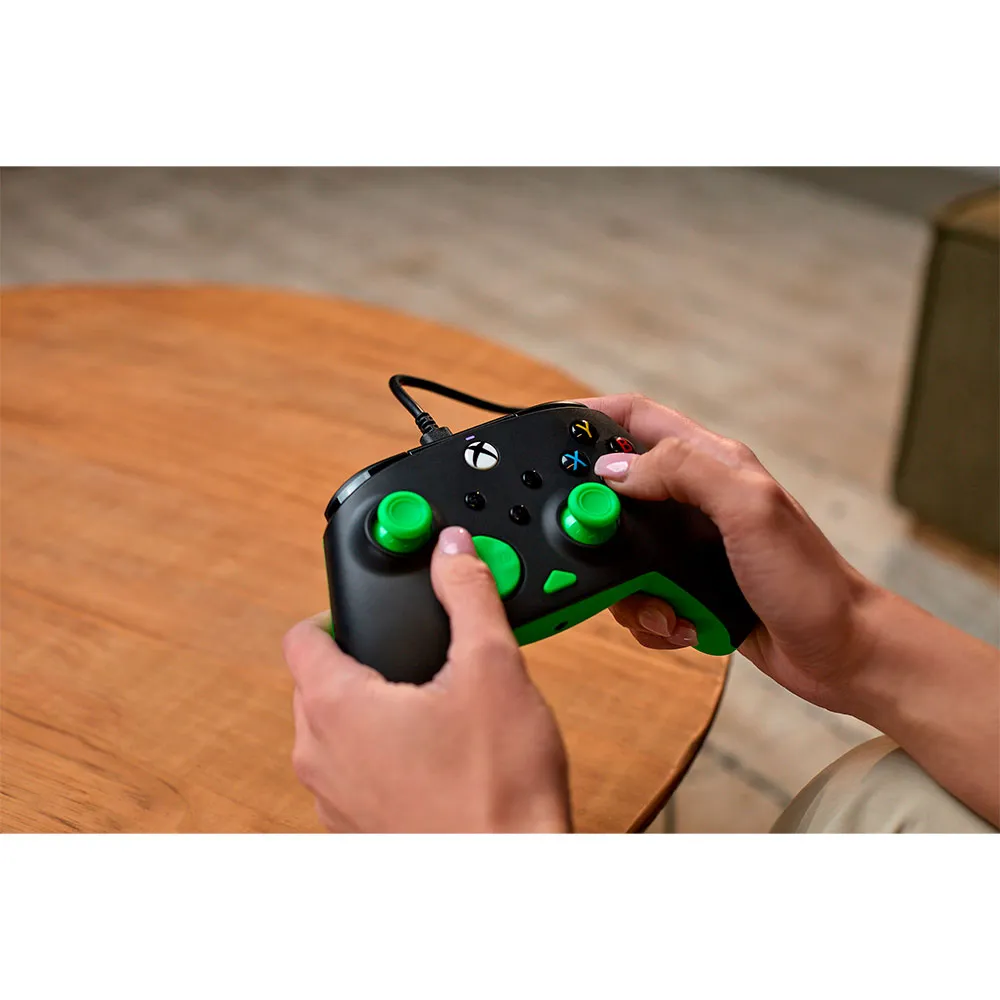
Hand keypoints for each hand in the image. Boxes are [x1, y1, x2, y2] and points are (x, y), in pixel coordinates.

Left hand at [282, 526, 570, 831]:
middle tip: (420, 655)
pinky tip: (437, 754)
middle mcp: (320, 758)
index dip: (337, 610)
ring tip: (434, 706)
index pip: (301, 635)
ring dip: (372, 710)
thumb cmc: (497, 791)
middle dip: (363, 659)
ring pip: (334, 730)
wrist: (511, 880)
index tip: (376, 610)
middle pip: (317, 681)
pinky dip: (381, 753)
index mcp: (336, 709)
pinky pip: (353, 772)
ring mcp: (334, 801)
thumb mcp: (493, 667)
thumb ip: (468, 593)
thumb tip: (452, 550)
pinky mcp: (357, 830)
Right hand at [584, 394, 876, 712]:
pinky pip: (639, 595)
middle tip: (591, 544)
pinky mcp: (688, 587)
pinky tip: (679, 623)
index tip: (549, 434)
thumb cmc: (811, 581)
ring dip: (626, 585)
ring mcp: (690, 546)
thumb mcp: (749, 509)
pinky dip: (648, 616)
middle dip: (597, 521)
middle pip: (616, 490)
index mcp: (712, 463)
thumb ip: (683, 472)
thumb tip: (614, 470)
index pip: (637, 418)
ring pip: (620, 551)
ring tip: (663, 603)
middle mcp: (697, 500)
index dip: (590, 418)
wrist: (840, 653)